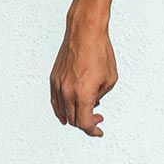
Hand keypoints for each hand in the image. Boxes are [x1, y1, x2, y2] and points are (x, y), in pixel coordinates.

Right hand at [49, 20, 118, 136]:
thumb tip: (92, 105)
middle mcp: (67, 92)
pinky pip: (55, 100)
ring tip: (88, 111)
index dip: (92, 130)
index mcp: (83, 94)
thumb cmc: (100, 52)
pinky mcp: (53, 78)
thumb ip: (100, 97)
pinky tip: (67, 111)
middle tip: (98, 118)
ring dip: (74, 116)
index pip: (84, 123)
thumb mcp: (110, 79)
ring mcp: (58, 85)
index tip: (99, 131)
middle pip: (73, 120)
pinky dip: (61, 109)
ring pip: (62, 112)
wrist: (85, 32)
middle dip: (86, 123)